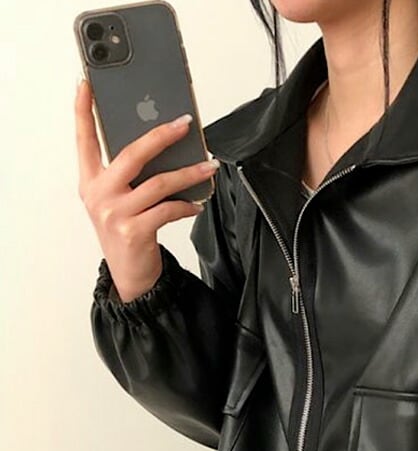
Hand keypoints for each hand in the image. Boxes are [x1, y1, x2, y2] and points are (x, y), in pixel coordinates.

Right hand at [74, 78, 217, 299]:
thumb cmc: (127, 231)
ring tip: (209, 166)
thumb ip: (129, 176)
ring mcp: (114, 213)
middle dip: (161, 135)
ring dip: (189, 173)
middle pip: (131, 154)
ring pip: (159, 182)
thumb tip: (162, 146)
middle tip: (185, 123)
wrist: (130, 274)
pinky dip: (187, 205)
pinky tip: (197, 203)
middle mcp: (98, 194)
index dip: (83, 112)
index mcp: (90, 181)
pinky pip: (168, 209)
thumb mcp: (119, 200)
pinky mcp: (133, 231)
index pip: (84, 140)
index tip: (86, 85)